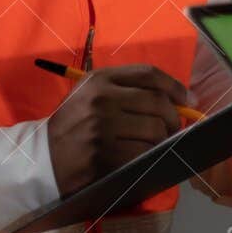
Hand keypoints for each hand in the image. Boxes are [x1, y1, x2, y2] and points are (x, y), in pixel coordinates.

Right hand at [45, 65, 186, 197]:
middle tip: (176, 127)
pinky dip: (152, 155)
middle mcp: (101, 99)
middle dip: (175, 116)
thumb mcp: (92, 95)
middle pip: (157, 101)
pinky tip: (146, 156)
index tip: (187, 99)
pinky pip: (144, 152)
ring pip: (155, 128)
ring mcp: (102, 127)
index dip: (175, 86)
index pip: (149, 74)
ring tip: (159, 143)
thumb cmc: (75, 124)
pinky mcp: (104, 154)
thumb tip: (176, 97)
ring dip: (164, 139)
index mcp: (100, 79)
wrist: (43, 158)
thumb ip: (127, 89)